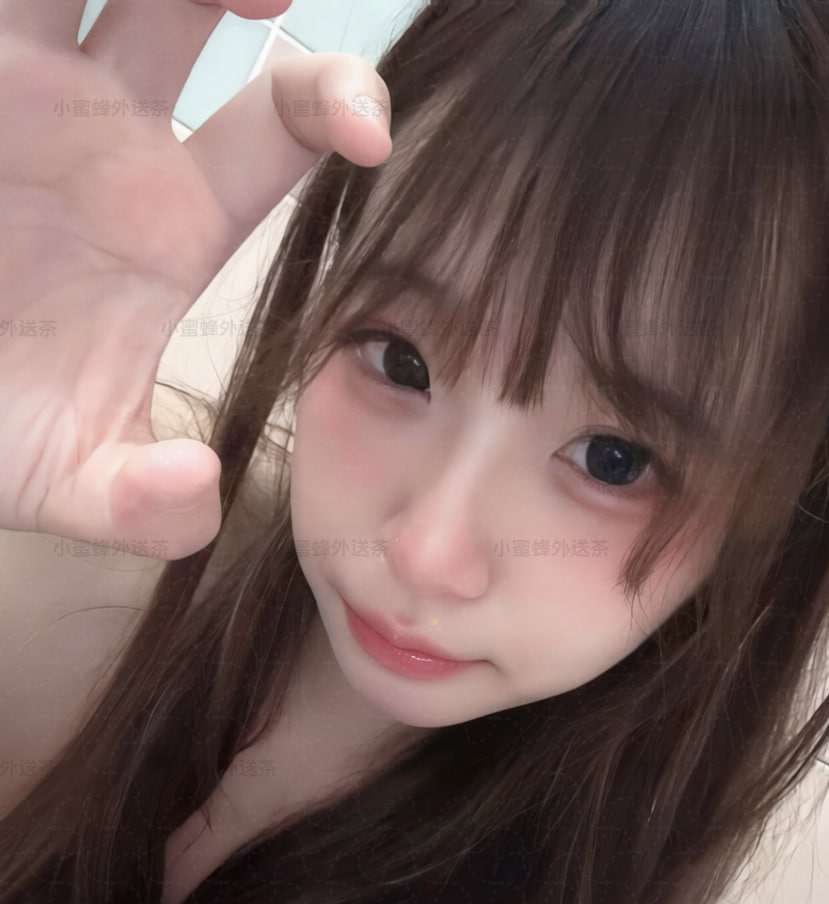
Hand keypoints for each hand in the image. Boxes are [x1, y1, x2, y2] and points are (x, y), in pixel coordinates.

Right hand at [0, 0, 391, 556]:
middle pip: (194, 4)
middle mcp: (109, 137)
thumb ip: (142, 503)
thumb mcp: (70, 480)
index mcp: (173, 217)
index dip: (336, 101)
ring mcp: (24, 91)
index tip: (369, 130)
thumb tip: (197, 495)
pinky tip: (26, 0)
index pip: (280, 124)